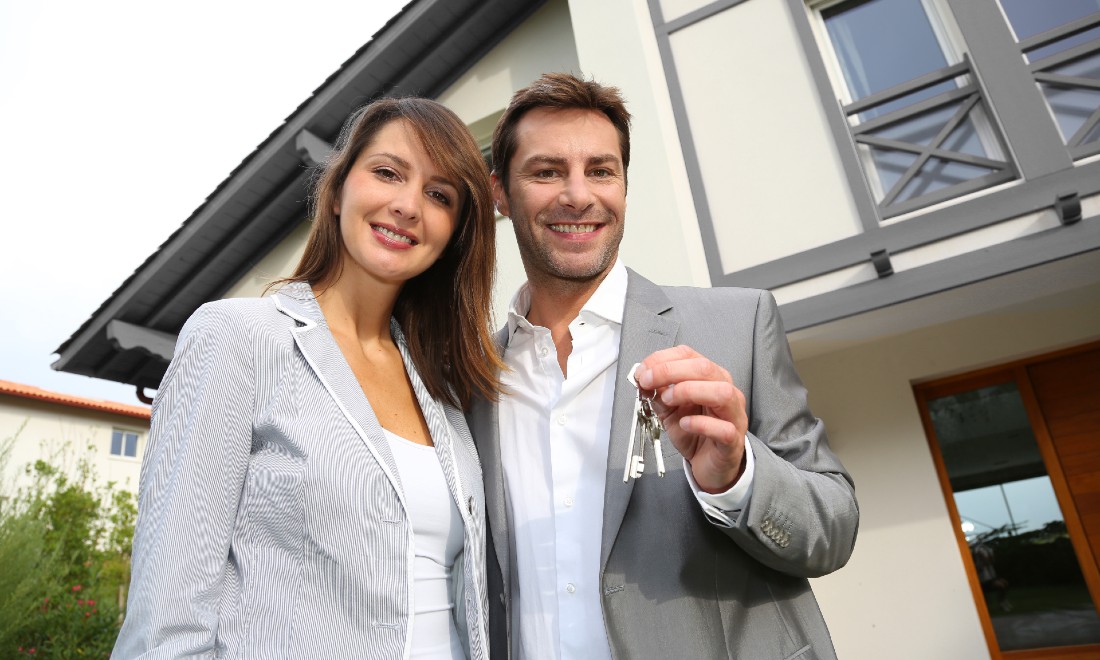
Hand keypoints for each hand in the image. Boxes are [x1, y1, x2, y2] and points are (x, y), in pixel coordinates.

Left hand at [635, 345, 747, 492]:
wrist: (708, 464)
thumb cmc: (694, 433)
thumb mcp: (669, 409)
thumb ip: (657, 393)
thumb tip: (642, 378)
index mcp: (709, 378)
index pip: (689, 355)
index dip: (663, 359)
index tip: (643, 370)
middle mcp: (725, 391)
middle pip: (704, 368)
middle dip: (670, 371)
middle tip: (648, 382)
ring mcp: (733, 415)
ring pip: (721, 392)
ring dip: (689, 391)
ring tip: (668, 400)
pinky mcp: (732, 440)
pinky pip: (723, 428)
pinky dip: (701, 424)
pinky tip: (685, 423)